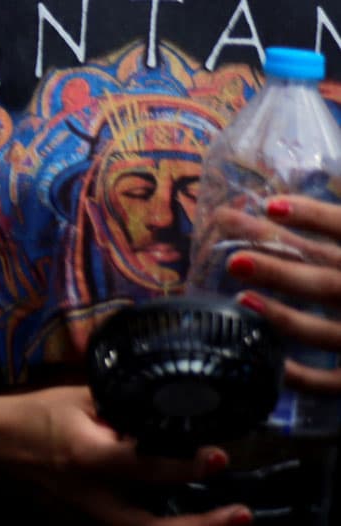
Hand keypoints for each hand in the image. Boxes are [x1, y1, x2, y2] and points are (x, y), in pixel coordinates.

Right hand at [0, 385, 241, 525]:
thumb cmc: (33, 414)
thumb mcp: (78, 400)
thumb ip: (122, 408)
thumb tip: (165, 411)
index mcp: (89, 458)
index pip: (146, 467)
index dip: (187, 464)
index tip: (219, 457)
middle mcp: (92, 495)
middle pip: (153, 525)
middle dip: (200, 525)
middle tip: (240, 514)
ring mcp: (89, 513)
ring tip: (226, 522)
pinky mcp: (87, 518)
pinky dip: (162, 525)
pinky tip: (190, 520)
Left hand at [227, 195, 340, 395]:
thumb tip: (336, 182)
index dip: (315, 217)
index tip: (270, 206)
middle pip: (327, 285)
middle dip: (281, 272)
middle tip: (233, 260)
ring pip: (325, 333)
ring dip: (283, 318)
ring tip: (243, 298)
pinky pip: (330, 381)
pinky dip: (300, 376)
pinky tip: (269, 357)